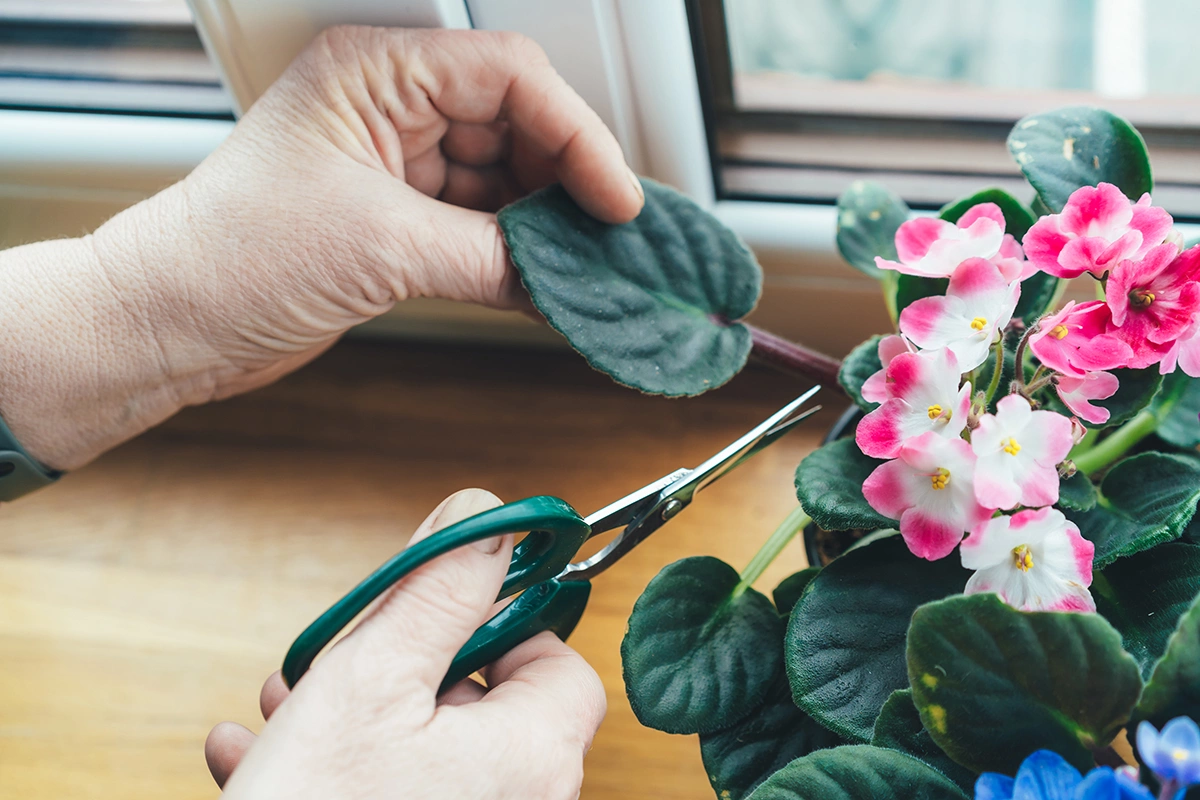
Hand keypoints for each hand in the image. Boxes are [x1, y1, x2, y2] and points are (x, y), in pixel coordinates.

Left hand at [0, 27, 642, 468]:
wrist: (172, 325)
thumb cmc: (230, 258)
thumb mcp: (382, 247)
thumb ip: (490, 257)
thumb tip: (565, 276)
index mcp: (375, 74)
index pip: (508, 76)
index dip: (574, 133)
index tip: (612, 195)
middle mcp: (387, 109)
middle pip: (514, 125)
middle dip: (565, 181)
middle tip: (607, 237)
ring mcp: (392, 165)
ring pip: (500, 179)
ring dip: (543, 225)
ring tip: (585, 268)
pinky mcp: (393, 220)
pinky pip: (477, 226)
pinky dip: (513, 256)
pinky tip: (545, 283)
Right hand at [203, 488, 605, 798]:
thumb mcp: (372, 677)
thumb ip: (439, 588)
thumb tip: (489, 517)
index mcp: (530, 755)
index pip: (559, 663)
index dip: (504, 624)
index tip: (444, 605)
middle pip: (483, 704)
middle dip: (402, 665)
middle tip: (345, 652)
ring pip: (422, 751)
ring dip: (353, 714)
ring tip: (284, 699)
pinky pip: (388, 796)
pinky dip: (336, 770)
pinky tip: (254, 753)